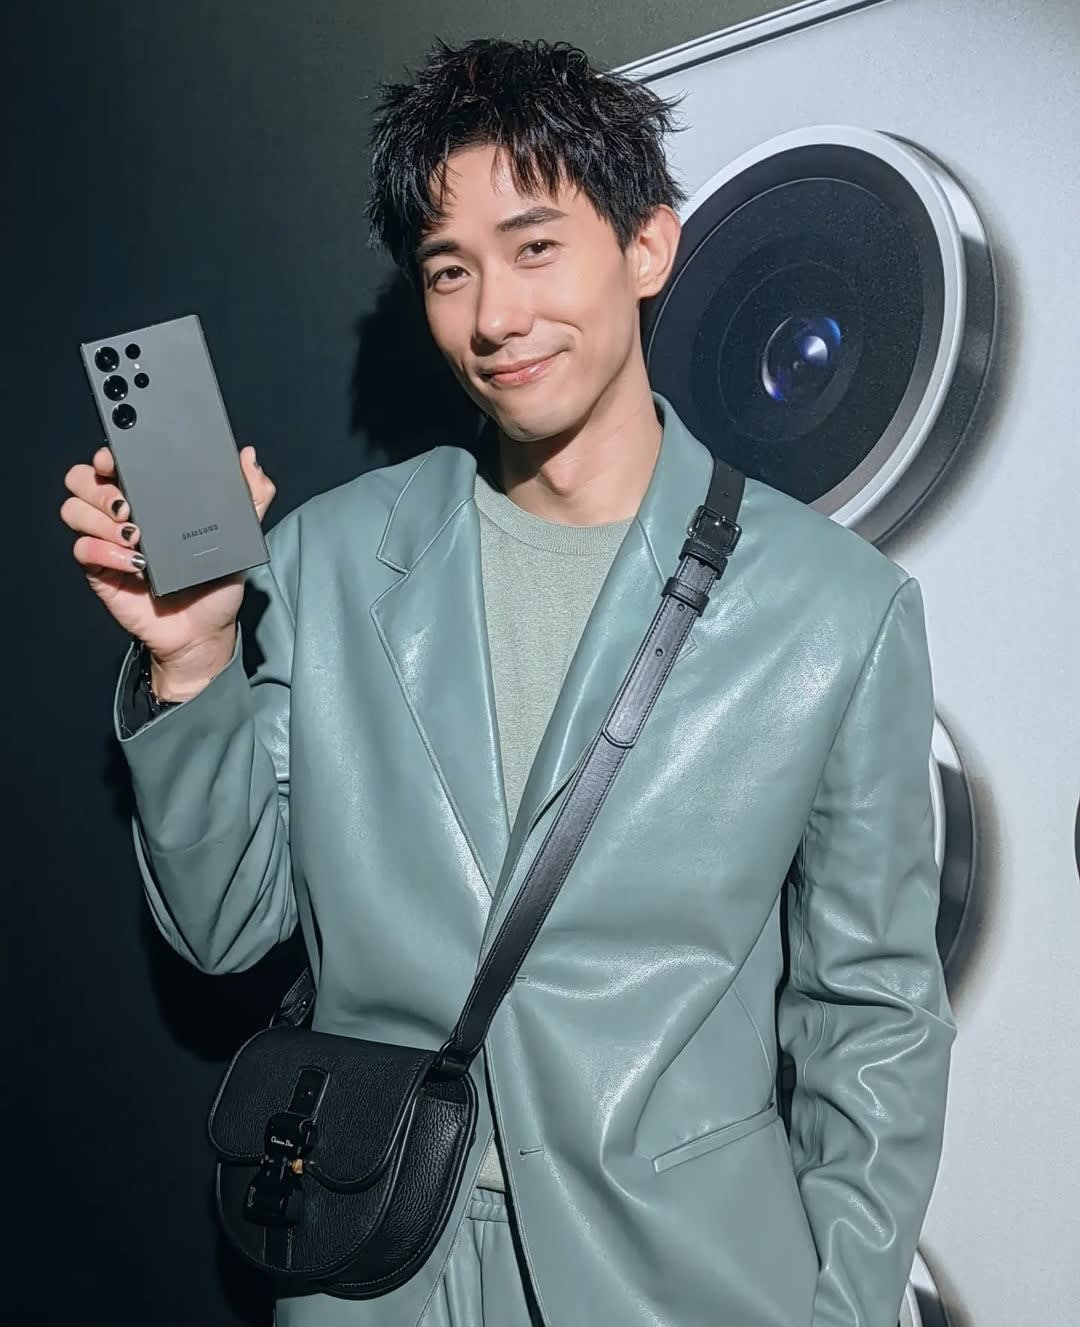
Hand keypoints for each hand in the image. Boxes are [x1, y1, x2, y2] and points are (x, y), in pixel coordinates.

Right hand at [60, 442, 275, 681]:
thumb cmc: (218, 583)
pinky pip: (83, 549)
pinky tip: (136, 563)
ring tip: (136, 536)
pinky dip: (106, 551)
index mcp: (150, 499)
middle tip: (129, 507)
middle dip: (100, 487)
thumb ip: (252, 496)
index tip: (117, 460)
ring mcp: (109, 542)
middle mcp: (123, 515)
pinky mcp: (100, 571)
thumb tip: (248, 457)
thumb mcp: (242, 537)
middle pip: (81, 479)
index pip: (113, 463)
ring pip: (74, 510)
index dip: (108, 455)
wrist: (205, 630)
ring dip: (101, 518)